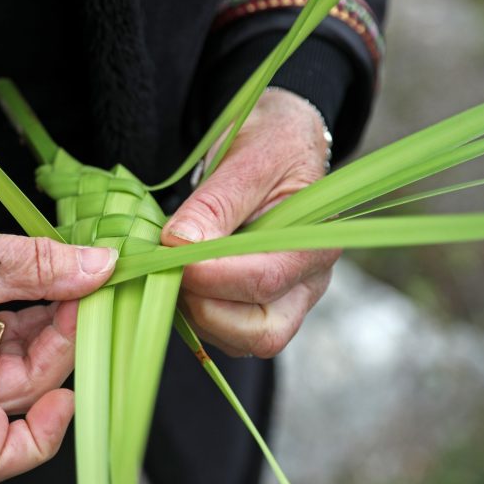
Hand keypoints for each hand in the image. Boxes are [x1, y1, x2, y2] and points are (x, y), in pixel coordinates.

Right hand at [0, 184, 115, 483]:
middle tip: (82, 294)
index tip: (67, 395)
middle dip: (60, 345)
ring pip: (19, 364)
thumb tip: (98, 269)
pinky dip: (31, 315)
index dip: (39, 439)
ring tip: (67, 281)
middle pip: (22, 395)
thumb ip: (42, 266)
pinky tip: (46, 283)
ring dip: (50, 327)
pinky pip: (6, 340)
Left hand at [162, 88, 339, 357]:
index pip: (263, 280)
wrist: (276, 147)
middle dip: (203, 307)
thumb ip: (216, 203)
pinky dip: (194, 313)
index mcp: (315, 243)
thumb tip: (178, 243)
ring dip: (194, 313)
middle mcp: (307, 283)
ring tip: (171, 267)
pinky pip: (225, 332)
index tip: (167, 250)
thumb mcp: (248, 157)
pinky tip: (179, 277)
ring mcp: (284, 301)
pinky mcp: (256, 307)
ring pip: (238, 339)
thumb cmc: (271, 144)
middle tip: (168, 265)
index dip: (209, 274)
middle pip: (259, 332)